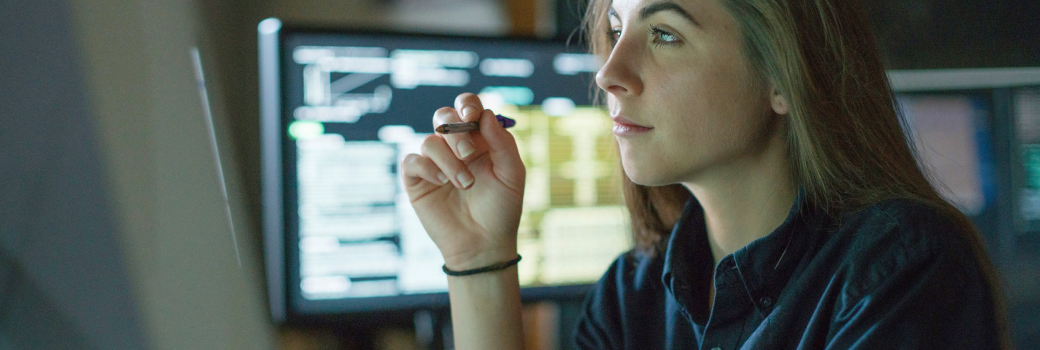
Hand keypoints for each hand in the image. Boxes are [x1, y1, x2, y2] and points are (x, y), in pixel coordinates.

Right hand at [400, 93, 525, 269]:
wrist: (484, 244)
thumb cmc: (501, 209)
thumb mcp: (512, 174)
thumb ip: (502, 143)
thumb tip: (485, 115)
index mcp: (479, 140)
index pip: (468, 108)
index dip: (467, 106)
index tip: (473, 119)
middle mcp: (454, 147)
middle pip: (444, 116)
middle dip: (456, 131)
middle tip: (469, 154)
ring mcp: (434, 163)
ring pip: (430, 141)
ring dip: (449, 160)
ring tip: (465, 184)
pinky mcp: (417, 181)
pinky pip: (412, 160)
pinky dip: (427, 168)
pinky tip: (441, 183)